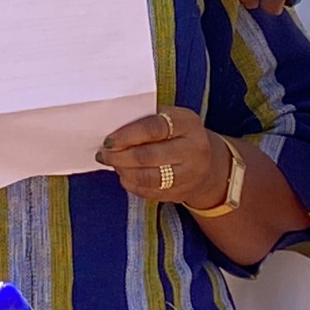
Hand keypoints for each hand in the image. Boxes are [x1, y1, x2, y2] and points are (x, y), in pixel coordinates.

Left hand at [98, 108, 229, 209]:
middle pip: (149, 156)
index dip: (127, 135)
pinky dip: (132, 185)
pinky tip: (123, 176)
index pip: (153, 128)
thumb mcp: (170, 117)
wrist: (207, 161)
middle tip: (103, 154)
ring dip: (125, 171)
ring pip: (150, 178)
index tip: (108, 140)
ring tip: (113, 164)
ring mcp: (190, 174)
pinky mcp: (183, 193)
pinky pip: (152, 193)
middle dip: (120, 156)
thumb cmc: (178, 133)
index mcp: (187, 123)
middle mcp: (193, 149)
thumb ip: (145, 117)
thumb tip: (111, 124)